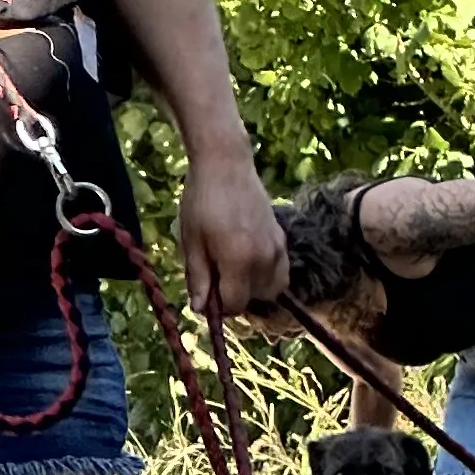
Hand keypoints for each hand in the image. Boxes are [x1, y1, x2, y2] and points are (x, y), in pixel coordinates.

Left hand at [177, 144, 289, 319]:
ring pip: (271, 289)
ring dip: (253, 289)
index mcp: (238, 260)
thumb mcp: (191, 241)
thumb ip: (198, 277)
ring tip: (234, 270)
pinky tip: (248, 260)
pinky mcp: (282, 239)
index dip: (218, 307)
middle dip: (235, 297)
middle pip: (254, 300)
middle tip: (216, 278)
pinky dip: (266, 275)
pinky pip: (280, 272)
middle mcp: (264, 259)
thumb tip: (200, 309)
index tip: (205, 294)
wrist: (226, 165)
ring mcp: (277, 249)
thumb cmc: (201, 200)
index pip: (234, 304)